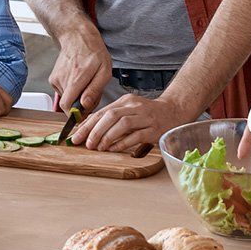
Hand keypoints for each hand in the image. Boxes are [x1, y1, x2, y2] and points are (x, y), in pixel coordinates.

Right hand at [48, 25, 112, 112]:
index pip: (67, 106)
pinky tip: (78, 80)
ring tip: (86, 83)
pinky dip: (72, 90)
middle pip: (68, 104)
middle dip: (80, 105)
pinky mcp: (53, 79)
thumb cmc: (94, 52)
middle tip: (91, 94)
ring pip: (66, 98)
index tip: (84, 113)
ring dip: (77, 96)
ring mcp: (56, 79)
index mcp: (76, 77)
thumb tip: (85, 106)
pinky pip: (63, 92)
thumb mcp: (104, 71)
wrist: (77, 37)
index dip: (75, 114)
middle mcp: (63, 79)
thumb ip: (94, 90)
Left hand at [70, 93, 192, 153]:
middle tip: (87, 144)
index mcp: (126, 101)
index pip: (102, 111)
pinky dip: (123, 143)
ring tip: (99, 147)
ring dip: (108, 136)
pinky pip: (136, 136)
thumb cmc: (148, 113)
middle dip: (95, 131)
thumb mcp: (128, 110)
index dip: (87, 124)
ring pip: (123, 124)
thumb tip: (89, 128)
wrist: (174, 111)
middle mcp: (135, 107)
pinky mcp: (154, 129)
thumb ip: (111, 117)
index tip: (76, 136)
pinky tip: (114, 148)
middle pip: (111, 116)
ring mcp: (145, 118)